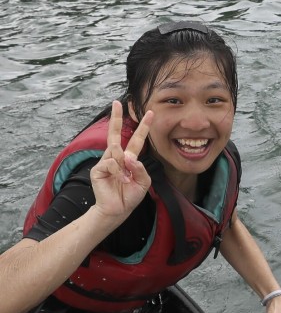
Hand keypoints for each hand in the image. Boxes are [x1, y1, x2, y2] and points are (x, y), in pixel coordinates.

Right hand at [91, 101, 152, 220]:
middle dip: (117, 118)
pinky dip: (119, 172)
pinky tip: (121, 181)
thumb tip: (129, 157)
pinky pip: (111, 163)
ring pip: (116, 151)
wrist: (118, 209)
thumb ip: (140, 168)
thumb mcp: (143, 182)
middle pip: (116, 134)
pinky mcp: (98, 169)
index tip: (150, 113)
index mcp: (128, 159)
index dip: (143, 127)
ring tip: (127, 179)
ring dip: (124, 164)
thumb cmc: (130, 195)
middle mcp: (116, 157)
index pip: (136, 140)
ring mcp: (105, 162)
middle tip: (117, 102)